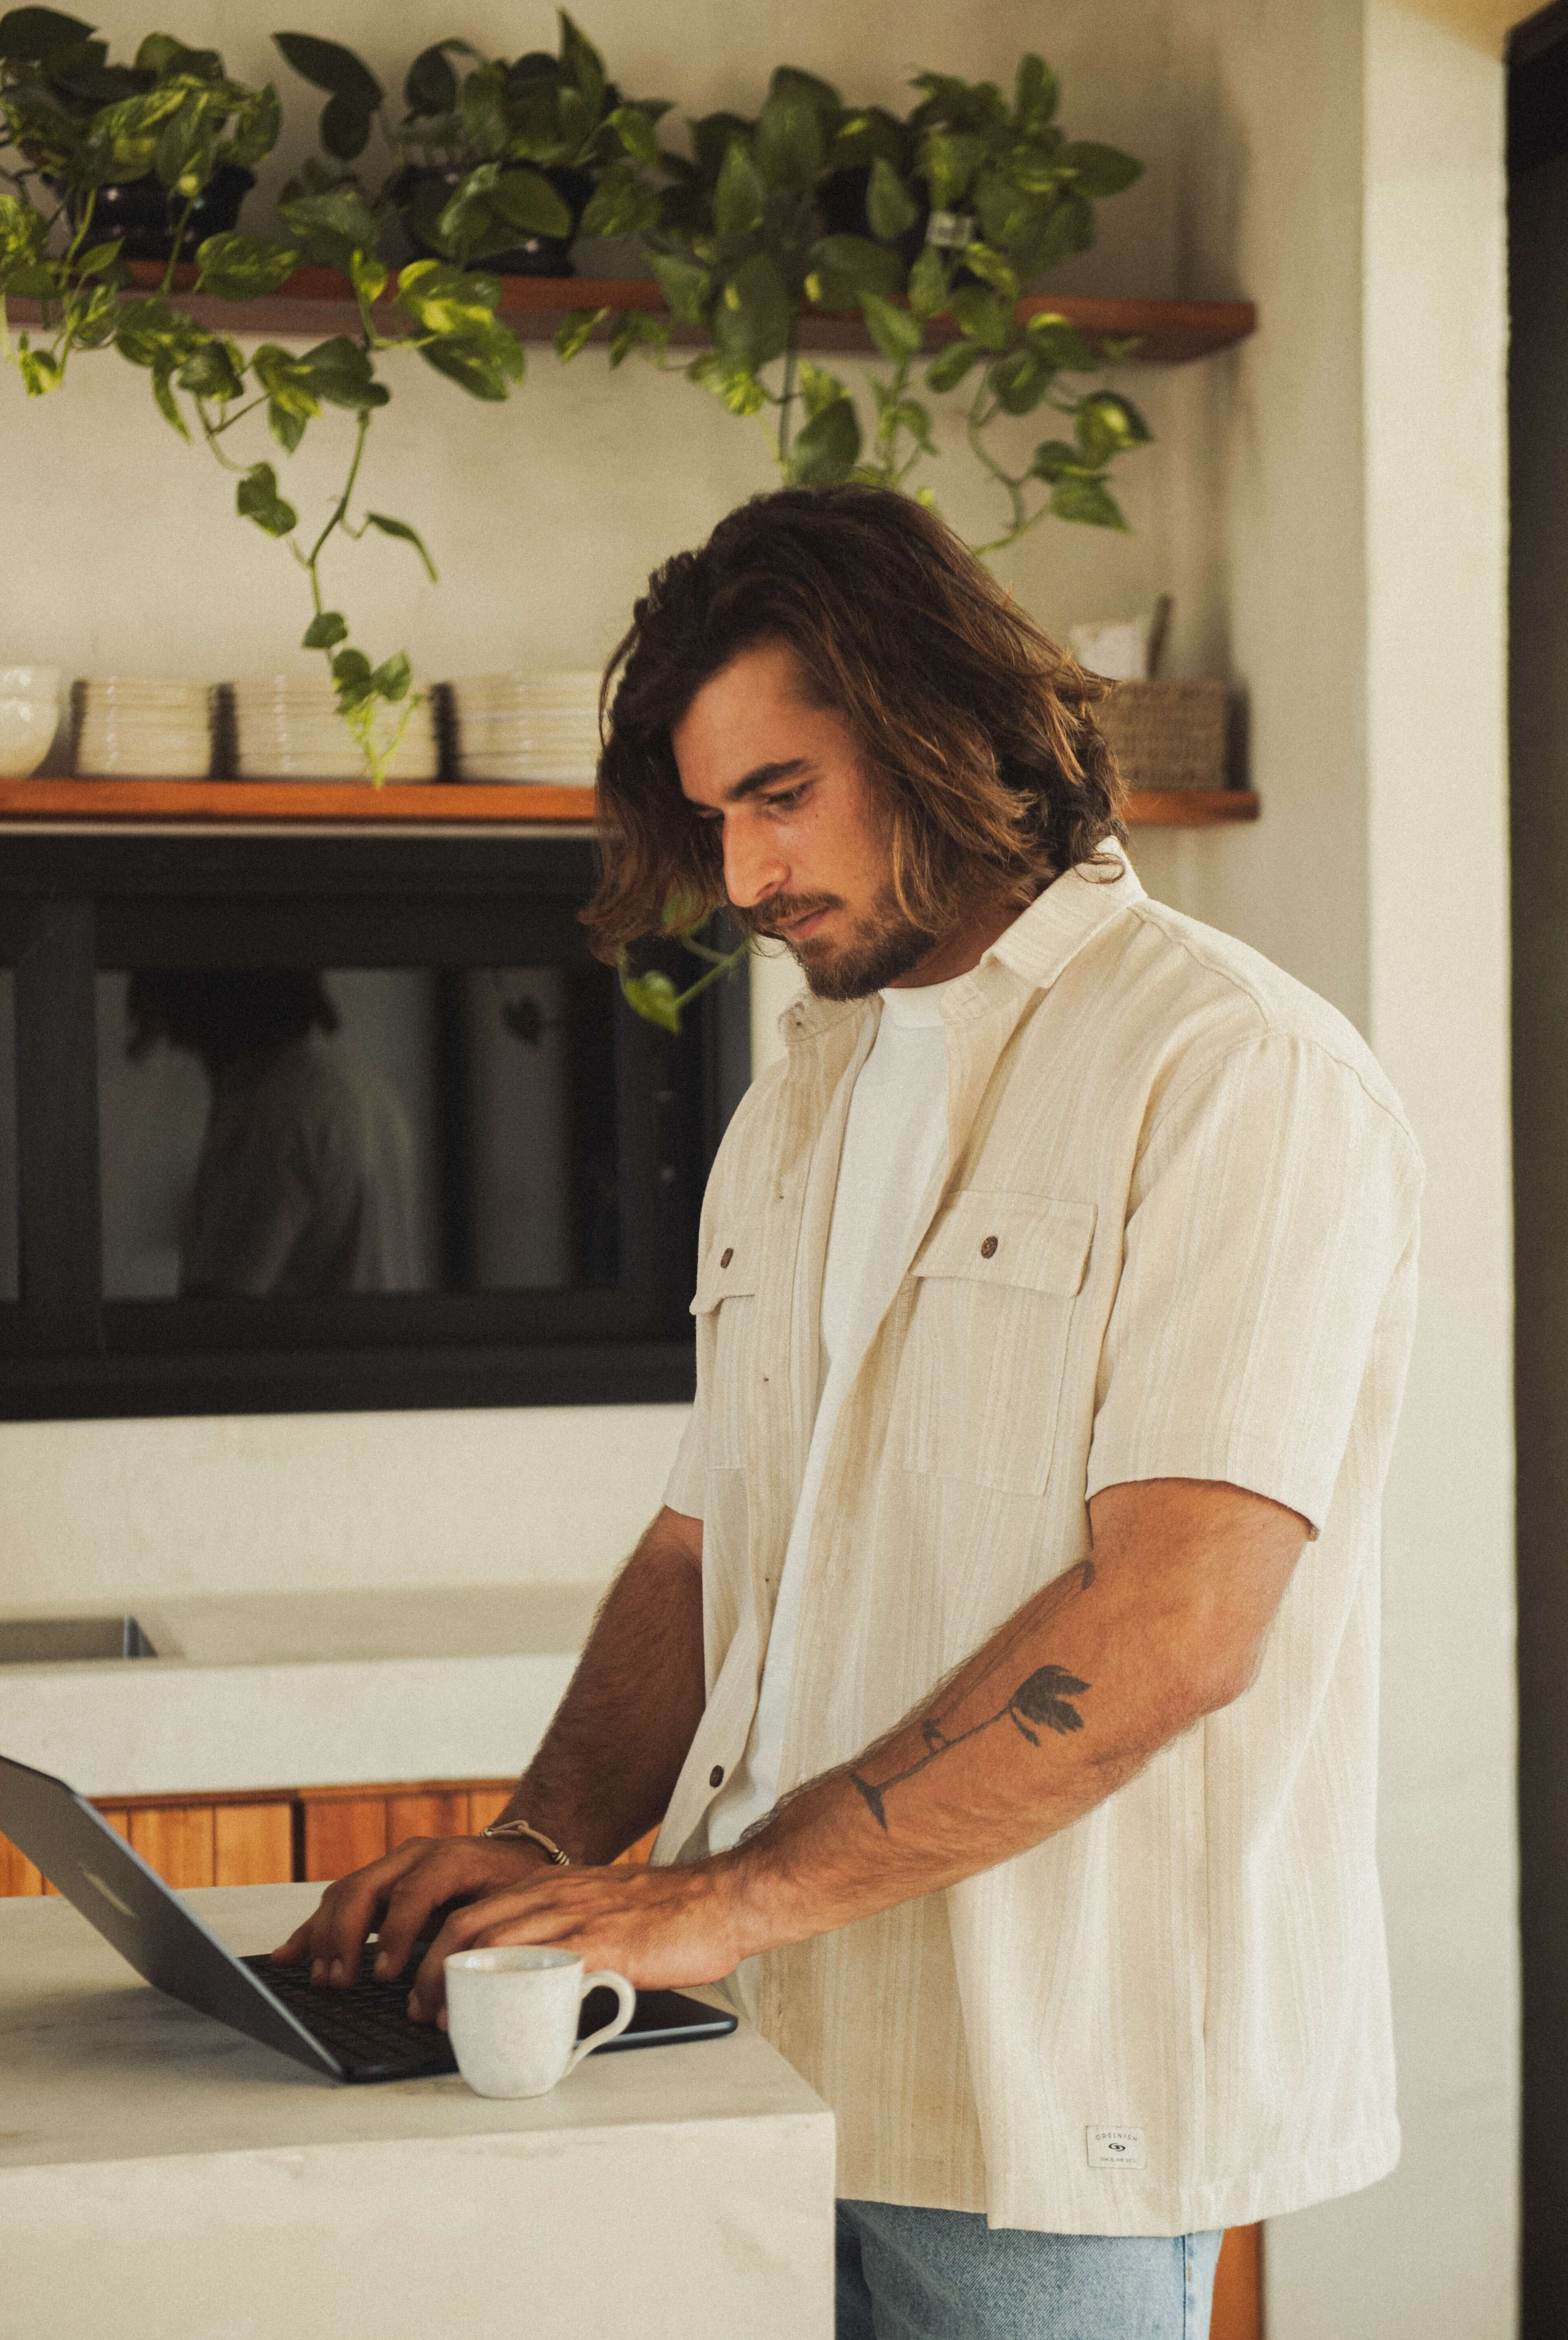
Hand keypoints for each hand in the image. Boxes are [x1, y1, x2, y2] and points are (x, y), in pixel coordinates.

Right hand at [271, 1834, 554, 1991]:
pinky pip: (338, 1901)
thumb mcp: (511, 1905)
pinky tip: (289, 1955)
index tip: (385, 1976)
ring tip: (323, 1979)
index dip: (397, 1934)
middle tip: (341, 1982)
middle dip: (347, 1937)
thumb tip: (466, 1980)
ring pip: (345, 1892)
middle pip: (366, 1887)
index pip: (413, 1893)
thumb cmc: (515, 1886)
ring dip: (327, 1937)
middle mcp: (415, 1855)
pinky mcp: (378, 1880)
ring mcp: (392, 1864)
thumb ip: (488, 1933)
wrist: (516, 1853)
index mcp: (451, 1858)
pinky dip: (312, 1930)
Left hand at [404, 1856, 749, 2024]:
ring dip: (460, 1986)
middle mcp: (555, 1896)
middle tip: (422, 2011)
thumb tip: (534, 1973)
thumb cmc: (666, 1913)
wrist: (718, 1900)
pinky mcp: (605, 1946)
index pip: (473, 1914)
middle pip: (470, 1928)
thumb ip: (565, 1929)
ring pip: (496, 1945)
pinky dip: (516, 1994)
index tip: (424, 1989)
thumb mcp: (598, 1906)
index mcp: (551, 1887)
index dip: (437, 1954)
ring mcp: (578, 1919)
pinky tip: (506, 2018)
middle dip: (432, 1973)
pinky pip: (549, 1968)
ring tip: (446, 2021)